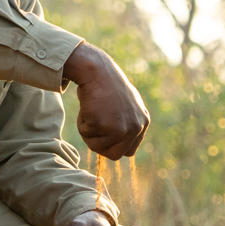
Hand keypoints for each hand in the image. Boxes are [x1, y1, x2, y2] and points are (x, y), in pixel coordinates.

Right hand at [63, 43, 149, 159]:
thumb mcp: (126, 105)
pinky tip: (88, 106)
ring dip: (89, 133)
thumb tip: (121, 141)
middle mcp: (136, 128)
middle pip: (114, 154)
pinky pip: (86, 135)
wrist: (98, 71)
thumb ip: (127, 122)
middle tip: (93, 125)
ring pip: (98, 147)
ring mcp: (122, 128)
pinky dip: (82, 123)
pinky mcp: (105, 125)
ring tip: (91, 111)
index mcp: (143, 123)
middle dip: (100, 144)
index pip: (128, 151)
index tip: (103, 132)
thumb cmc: (107, 85)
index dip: (113, 145)